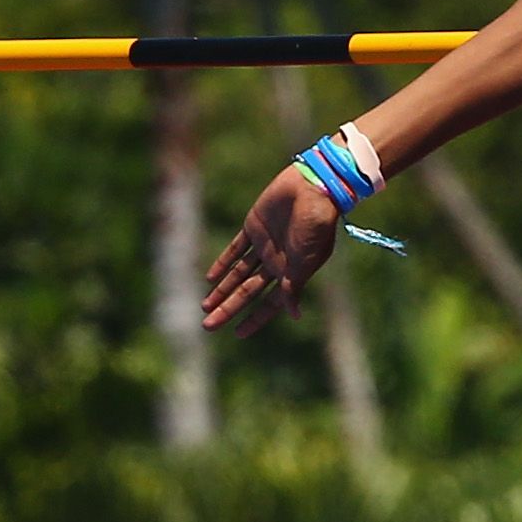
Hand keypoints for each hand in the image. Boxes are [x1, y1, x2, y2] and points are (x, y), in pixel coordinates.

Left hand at [203, 164, 339, 335]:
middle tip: (208, 326)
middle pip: (247, 291)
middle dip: (228, 309)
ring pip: (238, 273)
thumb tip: (294, 315)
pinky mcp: (254, 226)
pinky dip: (222, 263)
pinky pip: (234, 249)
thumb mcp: (306, 260)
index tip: (237, 334)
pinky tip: (210, 277)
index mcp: (292, 273)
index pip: (270, 303)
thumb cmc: (316, 225)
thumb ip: (294, 285)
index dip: (254, 319)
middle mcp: (277, 262)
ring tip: (205, 306)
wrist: (314, 187)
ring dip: (222, 289)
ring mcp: (264, 245)